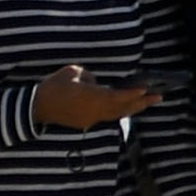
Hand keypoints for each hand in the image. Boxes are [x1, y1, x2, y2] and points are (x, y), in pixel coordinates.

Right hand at [30, 65, 155, 132]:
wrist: (36, 106)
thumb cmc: (54, 86)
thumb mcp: (73, 73)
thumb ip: (90, 77)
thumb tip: (98, 83)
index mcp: (90, 96)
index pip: (116, 96)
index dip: (131, 94)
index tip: (145, 89)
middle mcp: (94, 110)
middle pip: (122, 108)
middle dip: (141, 102)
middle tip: (159, 96)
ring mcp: (90, 119)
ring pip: (116, 114)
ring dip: (133, 108)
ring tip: (148, 102)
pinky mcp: (85, 123)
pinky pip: (106, 117)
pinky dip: (119, 112)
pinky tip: (127, 107)